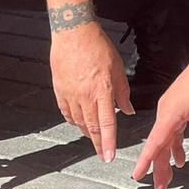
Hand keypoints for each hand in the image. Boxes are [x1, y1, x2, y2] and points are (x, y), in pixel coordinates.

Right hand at [49, 22, 132, 161]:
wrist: (73, 32)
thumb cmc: (97, 46)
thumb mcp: (118, 68)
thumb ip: (123, 92)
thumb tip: (128, 110)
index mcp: (102, 91)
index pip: (106, 124)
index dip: (108, 142)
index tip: (109, 156)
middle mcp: (85, 95)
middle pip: (91, 127)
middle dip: (98, 144)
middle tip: (102, 154)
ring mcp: (70, 94)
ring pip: (78, 121)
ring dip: (86, 132)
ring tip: (92, 139)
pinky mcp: (59, 89)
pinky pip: (65, 111)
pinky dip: (72, 120)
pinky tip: (76, 122)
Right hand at [131, 49, 188, 188]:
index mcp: (171, 112)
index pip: (155, 142)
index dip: (146, 161)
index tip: (138, 175)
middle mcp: (167, 110)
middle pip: (159, 144)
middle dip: (158, 167)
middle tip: (159, 187)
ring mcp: (172, 108)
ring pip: (166, 139)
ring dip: (167, 158)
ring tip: (168, 177)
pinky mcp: (178, 106)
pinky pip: (173, 130)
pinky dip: (175, 145)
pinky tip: (180, 157)